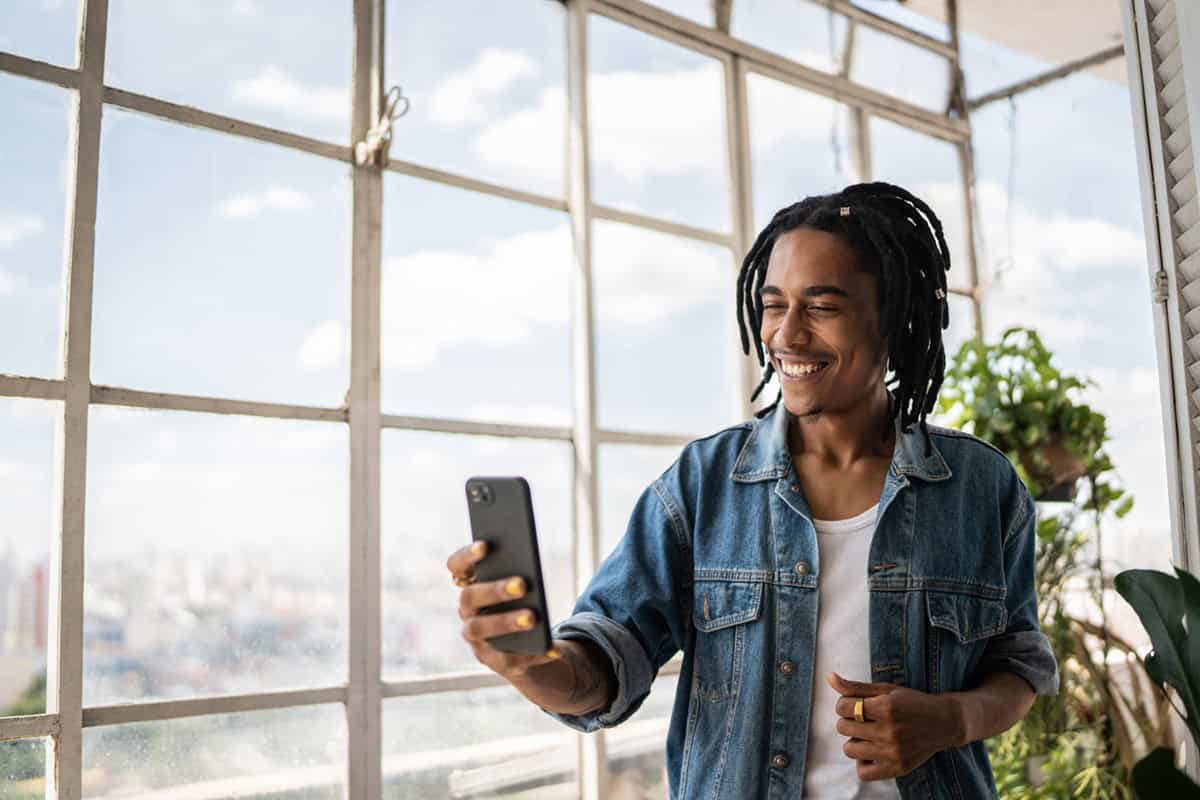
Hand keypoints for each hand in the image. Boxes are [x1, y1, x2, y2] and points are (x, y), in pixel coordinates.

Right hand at [446, 541, 560, 678]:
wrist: (527, 647)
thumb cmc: (524, 604)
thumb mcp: (523, 587)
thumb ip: (521, 573)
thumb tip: (531, 564)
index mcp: (471, 585)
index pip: (456, 567)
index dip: (466, 556)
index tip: (485, 545)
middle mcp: (467, 611)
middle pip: (470, 597)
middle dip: (495, 590)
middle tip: (522, 584)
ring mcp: (476, 639)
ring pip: (482, 628)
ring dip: (507, 622)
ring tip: (532, 617)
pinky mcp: (494, 662)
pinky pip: (511, 659)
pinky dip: (535, 653)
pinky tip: (554, 647)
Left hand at [828, 672, 964, 781]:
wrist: (945, 722)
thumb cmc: (911, 702)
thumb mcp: (886, 690)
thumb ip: (856, 687)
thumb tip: (830, 677)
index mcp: (886, 707)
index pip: (842, 707)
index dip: (844, 704)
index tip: (855, 705)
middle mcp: (890, 731)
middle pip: (843, 728)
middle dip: (848, 721)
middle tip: (863, 719)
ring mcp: (894, 752)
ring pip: (849, 750)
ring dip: (854, 741)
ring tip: (868, 735)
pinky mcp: (899, 768)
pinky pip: (863, 773)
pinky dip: (862, 763)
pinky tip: (872, 752)